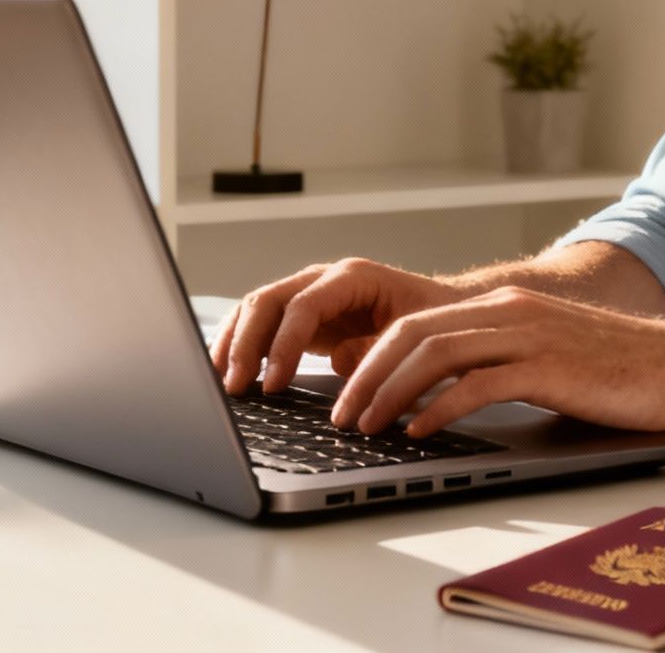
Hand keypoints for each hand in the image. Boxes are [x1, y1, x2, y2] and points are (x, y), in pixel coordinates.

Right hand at [210, 258, 468, 393]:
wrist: (443, 310)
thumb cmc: (435, 320)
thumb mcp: (416, 337)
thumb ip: (378, 348)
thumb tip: (341, 362)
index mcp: (354, 277)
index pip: (305, 305)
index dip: (284, 344)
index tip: (273, 383)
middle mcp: (326, 279)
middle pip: (269, 300)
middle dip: (246, 343)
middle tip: (234, 385)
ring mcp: (311, 294)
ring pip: (258, 307)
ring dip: (235, 342)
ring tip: (220, 379)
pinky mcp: (304, 316)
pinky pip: (263, 323)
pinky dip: (242, 343)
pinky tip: (228, 369)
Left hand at [329, 286, 664, 436]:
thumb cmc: (619, 372)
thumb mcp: (546, 357)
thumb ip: (497, 366)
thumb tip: (441, 402)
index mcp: (504, 306)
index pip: (416, 323)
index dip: (372, 358)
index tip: (346, 393)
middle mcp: (510, 311)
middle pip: (413, 334)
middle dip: (367, 376)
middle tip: (341, 415)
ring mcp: (529, 335)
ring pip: (436, 354)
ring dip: (391, 393)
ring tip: (368, 427)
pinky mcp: (549, 367)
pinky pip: (478, 384)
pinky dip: (440, 409)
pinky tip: (421, 432)